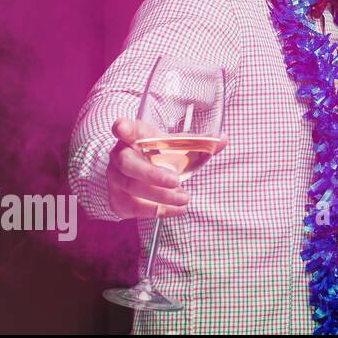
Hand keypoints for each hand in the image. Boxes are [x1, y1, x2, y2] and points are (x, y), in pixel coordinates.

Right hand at [106, 117, 226, 218]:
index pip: (125, 128)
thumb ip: (198, 142)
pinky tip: (175, 210)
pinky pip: (134, 207)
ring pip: (132, 188)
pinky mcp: (117, 199)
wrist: (138, 177)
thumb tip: (223, 139)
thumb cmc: (158, 155)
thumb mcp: (175, 145)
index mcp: (134, 136)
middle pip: (128, 164)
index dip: (123, 127)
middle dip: (152, 174)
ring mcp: (115, 178)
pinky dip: (156, 211)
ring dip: (160, 196)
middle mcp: (119, 156)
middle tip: (175, 181)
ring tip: (184, 198)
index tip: (122, 127)